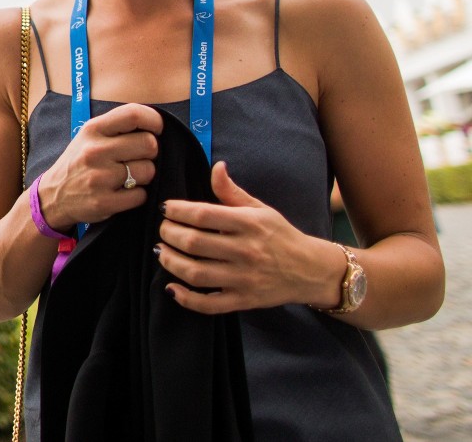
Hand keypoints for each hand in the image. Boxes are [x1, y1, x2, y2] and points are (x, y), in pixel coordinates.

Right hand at [36, 103, 162, 229]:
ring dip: (145, 176)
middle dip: (151, 152)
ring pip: (148, 171)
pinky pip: (141, 195)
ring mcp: (99, 177)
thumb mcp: (89, 136)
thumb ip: (117, 127)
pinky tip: (124, 193)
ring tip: (129, 177)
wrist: (53, 195)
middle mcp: (95, 151)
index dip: (154, 120)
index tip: (157, 130)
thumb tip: (154, 126)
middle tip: (139, 158)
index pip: (134, 114)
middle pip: (148, 143)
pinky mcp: (103, 202)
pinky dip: (137, 196)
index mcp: (93, 130)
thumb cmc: (79, 162)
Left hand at [158, 161, 335, 312]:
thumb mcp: (260, 208)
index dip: (177, 210)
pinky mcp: (244, 301)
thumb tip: (215, 166)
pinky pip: (209, 304)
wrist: (311, 270)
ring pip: (196, 273)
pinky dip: (186, 299)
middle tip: (162, 230)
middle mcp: (246, 251)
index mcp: (249, 223)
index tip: (166, 208)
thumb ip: (231, 191)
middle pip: (194, 242)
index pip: (203, 214)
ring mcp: (244, 279)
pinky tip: (172, 287)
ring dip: (170, 262)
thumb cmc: (280, 235)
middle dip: (168, 234)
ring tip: (161, 252)